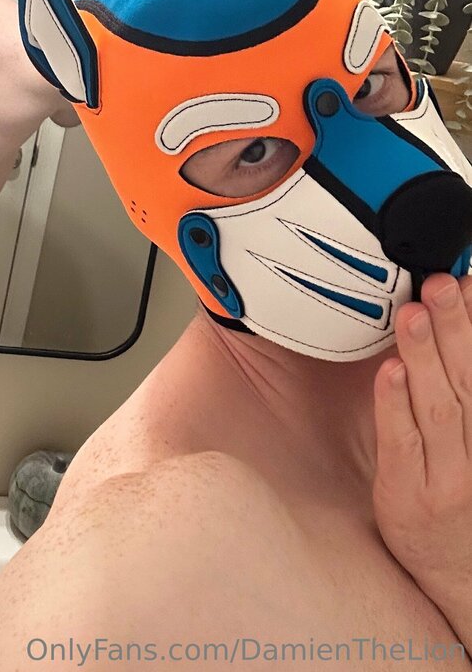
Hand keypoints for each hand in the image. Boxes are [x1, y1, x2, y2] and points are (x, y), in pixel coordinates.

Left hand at [373, 272, 471, 606]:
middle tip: (440, 282)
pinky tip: (390, 371)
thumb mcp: (469, 440)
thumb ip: (458, 387)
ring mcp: (446, 475)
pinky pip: (402, 443)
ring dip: (425, 355)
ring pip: (438, 406)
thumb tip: (448, 330)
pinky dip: (396, 405)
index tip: (470, 281)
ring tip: (414, 313)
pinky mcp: (409, 495)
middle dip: (455, 326)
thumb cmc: (461, 495)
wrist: (458, 574)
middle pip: (466, 379)